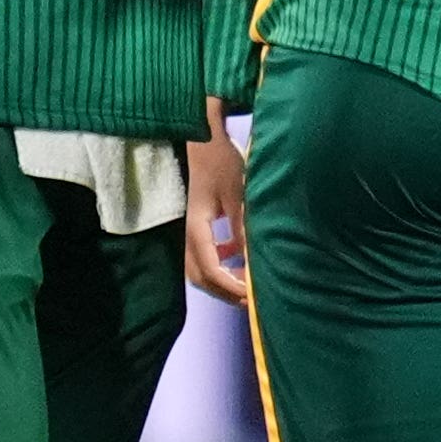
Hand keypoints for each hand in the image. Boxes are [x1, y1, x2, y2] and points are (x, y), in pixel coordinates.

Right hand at [185, 111, 250, 305]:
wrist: (204, 141)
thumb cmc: (221, 164)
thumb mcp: (237, 196)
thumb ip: (242, 228)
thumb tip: (251, 260)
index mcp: (197, 229)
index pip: (211, 269)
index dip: (231, 287)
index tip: (253, 297)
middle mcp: (188, 235)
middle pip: (200, 276)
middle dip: (225, 292)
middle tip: (251, 300)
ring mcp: (188, 231)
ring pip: (199, 268)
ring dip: (221, 280)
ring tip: (246, 284)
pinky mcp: (195, 225)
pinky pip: (203, 254)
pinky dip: (219, 263)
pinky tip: (237, 256)